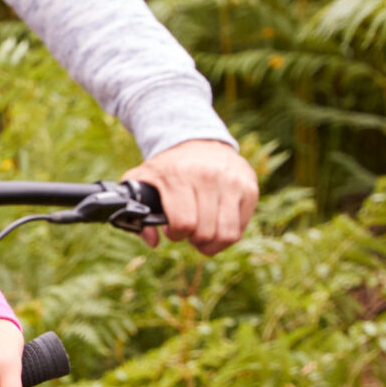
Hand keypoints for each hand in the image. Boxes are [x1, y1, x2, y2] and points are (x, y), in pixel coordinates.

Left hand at [125, 139, 256, 255]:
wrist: (199, 142)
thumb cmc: (169, 168)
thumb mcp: (144, 179)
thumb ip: (135, 209)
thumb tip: (152, 241)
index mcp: (178, 175)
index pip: (183, 223)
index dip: (175, 234)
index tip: (172, 230)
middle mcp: (208, 176)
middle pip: (206, 233)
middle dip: (193, 240)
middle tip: (188, 232)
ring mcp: (232, 182)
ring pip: (227, 234)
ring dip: (212, 243)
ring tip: (202, 234)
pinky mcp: (249, 188)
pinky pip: (241, 228)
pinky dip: (227, 234)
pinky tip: (216, 224)